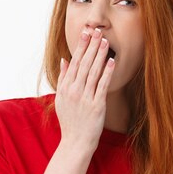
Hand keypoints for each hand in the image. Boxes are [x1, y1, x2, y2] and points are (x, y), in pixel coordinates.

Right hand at [55, 28, 115, 153]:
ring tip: (105, 42)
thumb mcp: (61, 99)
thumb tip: (65, 59)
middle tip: (97, 31)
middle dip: (91, 46)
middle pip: (83, 64)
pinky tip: (111, 61)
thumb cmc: (70, 120)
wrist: (76, 142)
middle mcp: (74, 91)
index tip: (86, 33)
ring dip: (99, 55)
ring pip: (93, 72)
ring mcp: (85, 98)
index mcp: (65, 88)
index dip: (81, 46)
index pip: (74, 62)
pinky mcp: (96, 106)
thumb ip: (63, 78)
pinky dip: (106, 73)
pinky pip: (102, 86)